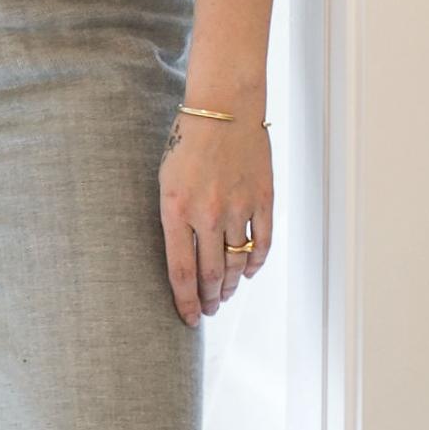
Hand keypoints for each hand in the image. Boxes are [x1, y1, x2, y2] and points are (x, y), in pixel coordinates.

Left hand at [159, 106, 271, 326]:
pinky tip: (247, 272)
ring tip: (223, 296)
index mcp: (175, 208)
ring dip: (229, 285)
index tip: (186, 318)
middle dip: (208, 299)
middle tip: (207, 310)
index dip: (183, 300)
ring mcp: (238, 209)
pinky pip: (261, 244)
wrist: (222, 111)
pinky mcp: (263, 201)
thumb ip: (173, 218)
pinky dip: (254, 263)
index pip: (180, 270)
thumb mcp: (165, 180)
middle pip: (210, 273)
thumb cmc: (186, 144)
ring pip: (235, 264)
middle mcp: (207, 214)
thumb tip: (182, 254)